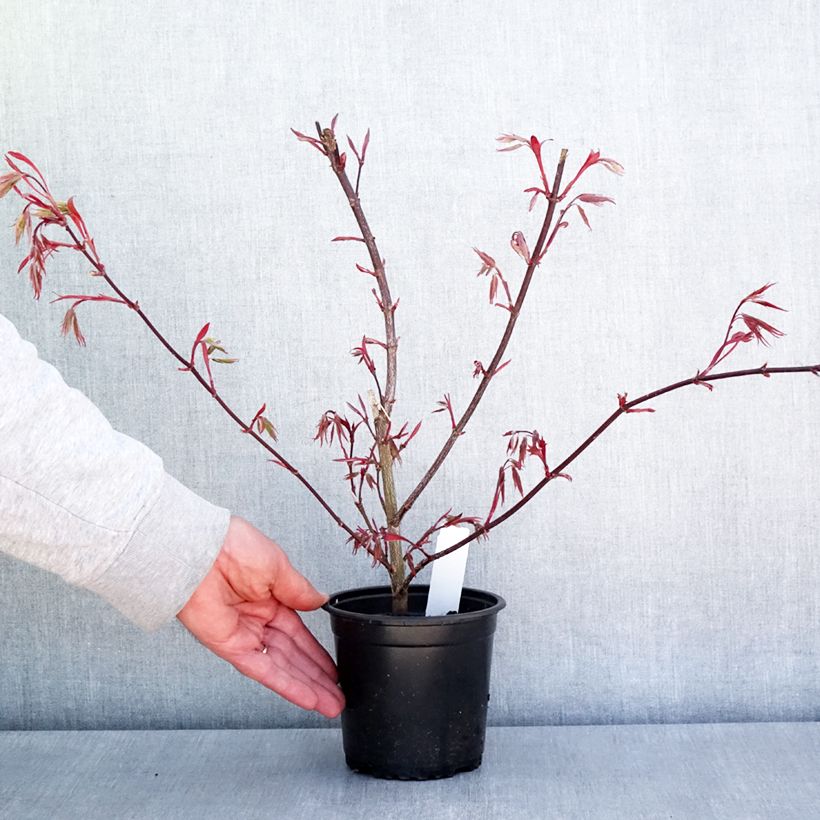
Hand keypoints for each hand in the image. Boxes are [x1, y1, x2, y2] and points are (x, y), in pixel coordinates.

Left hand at [177, 515, 343, 717]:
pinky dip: (284, 684)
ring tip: (330, 704)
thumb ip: (299, 590)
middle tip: (338, 695)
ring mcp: (244, 635)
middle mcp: (257, 619)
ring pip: (281, 667)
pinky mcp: (230, 647)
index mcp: (270, 597)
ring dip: (307, 687)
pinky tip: (305, 697)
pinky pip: (262, 670)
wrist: (200, 551)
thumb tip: (320, 600)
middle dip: (317, 676)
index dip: (317, 652)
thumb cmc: (232, 547)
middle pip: (293, 655)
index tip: (334, 669)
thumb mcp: (278, 566)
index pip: (299, 633)